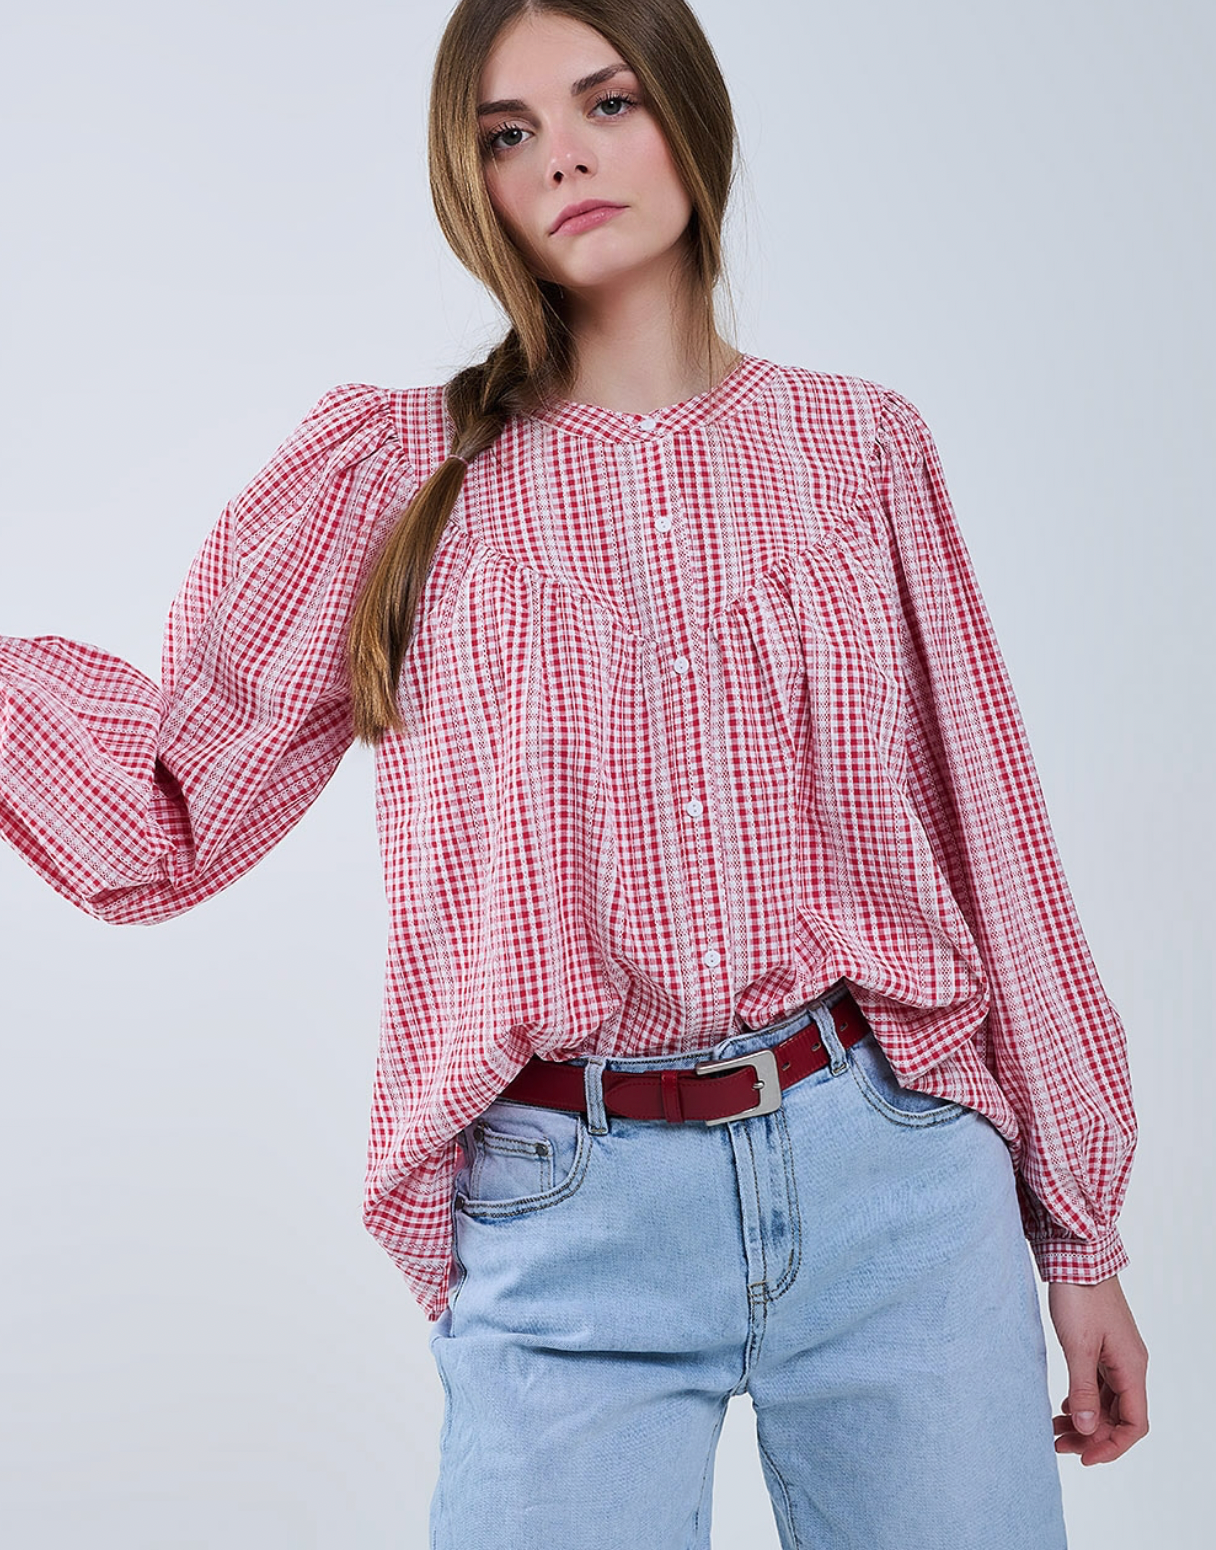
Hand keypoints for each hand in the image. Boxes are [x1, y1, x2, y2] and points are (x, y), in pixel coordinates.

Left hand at [1046, 1275, 1147, 1464]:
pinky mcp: (1101, 1345)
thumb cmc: (1080, 1295)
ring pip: (1106, 1401)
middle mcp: (1129, 1364)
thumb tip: (1088, 1429)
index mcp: (1132, 1368)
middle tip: (1058, 1443)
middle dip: (1091, 1435)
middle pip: (1118, 1416)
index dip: (1112, 1446)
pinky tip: (1065, 1403)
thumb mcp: (1078, 1346)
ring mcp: (1116, 1355)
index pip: (1134, 1424)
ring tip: (1055, 1428)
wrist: (1076, 1255)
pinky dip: (1083, 1398)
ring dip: (1085, 1419)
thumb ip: (1084, 1390)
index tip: (1084, 1457)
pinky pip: (1098, 1384)